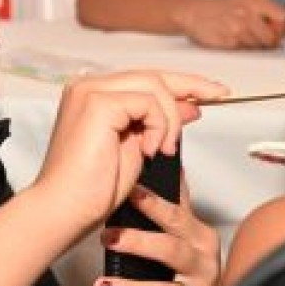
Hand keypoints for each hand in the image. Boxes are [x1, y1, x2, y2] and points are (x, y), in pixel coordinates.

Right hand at [32, 71, 228, 235]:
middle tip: (220, 95)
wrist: (64, 210)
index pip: (144, 79)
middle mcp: (88, 85)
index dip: (181, 84)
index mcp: (92, 94)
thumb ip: (159, 123)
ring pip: (153, 85)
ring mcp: (90, 91)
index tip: (213, 93)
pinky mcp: (98, 103)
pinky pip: (148, 102)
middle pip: (152, 75)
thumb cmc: (91, 189)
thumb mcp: (138, 148)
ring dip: (170, 119)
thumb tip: (190, 106)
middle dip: (191, 86)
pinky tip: (152, 150)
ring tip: (164, 150)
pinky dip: (160, 126)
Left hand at [93, 177, 220, 285]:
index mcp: (198, 239)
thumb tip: (170, 162)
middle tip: (109, 235)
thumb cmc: (188, 269)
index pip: (176, 215)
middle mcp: (203, 268)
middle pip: (170, 250)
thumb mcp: (185, 233)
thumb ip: (177, 202)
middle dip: (138, 241)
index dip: (154, 203)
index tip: (133, 190)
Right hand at [181, 0, 284, 49]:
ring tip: (244, 36)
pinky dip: (242, 48)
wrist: (195, 12)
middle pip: (272, 37)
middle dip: (270, 40)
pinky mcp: (228, 43)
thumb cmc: (221, 7)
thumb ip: (265, 10)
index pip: (282, 17)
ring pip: (259, 47)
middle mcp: (247, 15)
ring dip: (255, 45)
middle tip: (264, 38)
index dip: (283, 26)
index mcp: (254, 2)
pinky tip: (234, 39)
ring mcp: (237, 30)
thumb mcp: (245, 0)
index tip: (281, 30)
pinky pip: (244, 51)